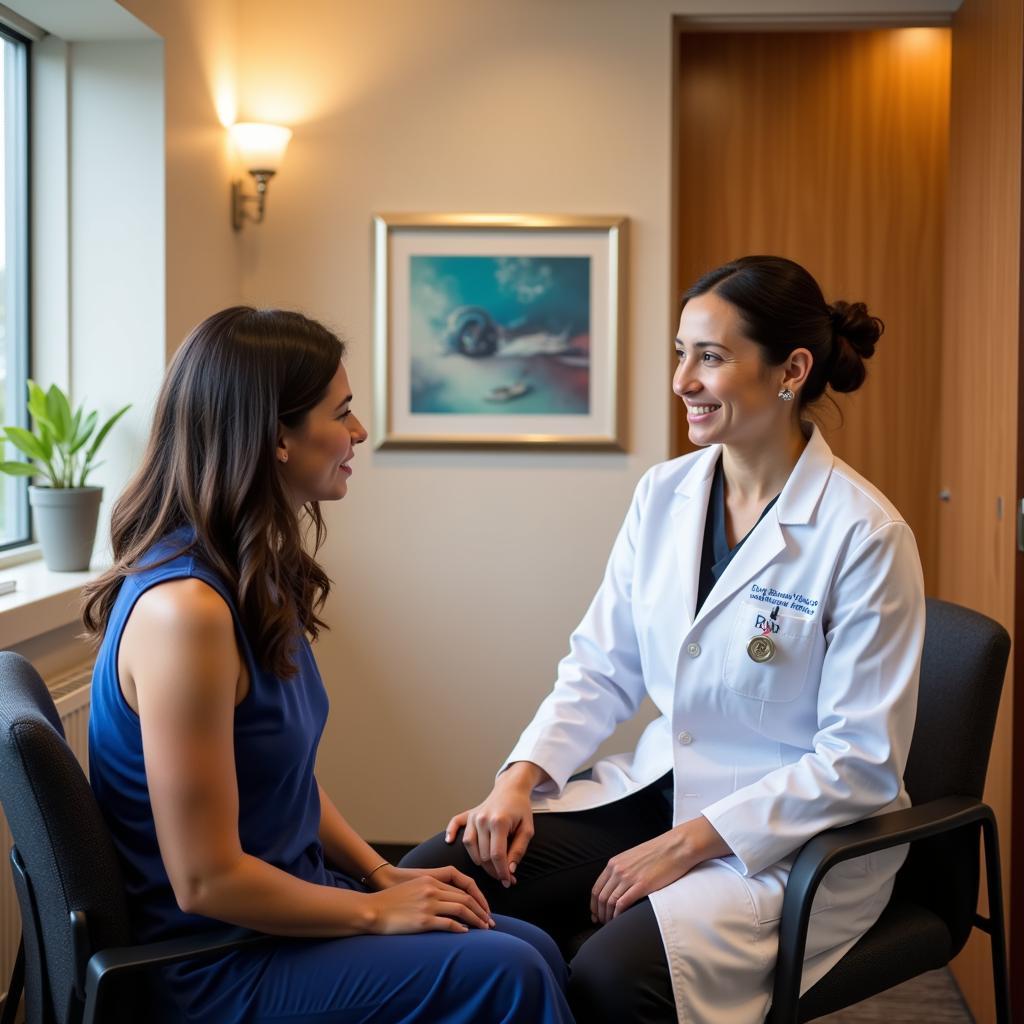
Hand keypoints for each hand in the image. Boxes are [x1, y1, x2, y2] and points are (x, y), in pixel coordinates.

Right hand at [365, 870, 495, 935]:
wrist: (373, 909)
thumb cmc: (391, 900)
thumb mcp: (414, 886)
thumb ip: (432, 888)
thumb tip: (448, 900)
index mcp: (431, 880)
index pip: (462, 888)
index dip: (476, 899)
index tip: (483, 909)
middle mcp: (432, 890)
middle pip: (466, 899)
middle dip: (481, 911)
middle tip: (490, 922)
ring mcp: (428, 905)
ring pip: (462, 910)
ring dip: (476, 920)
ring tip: (484, 928)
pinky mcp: (423, 921)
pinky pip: (449, 924)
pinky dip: (461, 928)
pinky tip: (466, 932)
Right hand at [445, 763, 544, 887]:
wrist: (511, 789)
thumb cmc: (521, 810)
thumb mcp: (528, 829)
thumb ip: (519, 850)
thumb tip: (510, 870)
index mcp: (499, 822)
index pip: (497, 855)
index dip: (503, 872)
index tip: (508, 882)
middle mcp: (483, 819)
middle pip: (483, 855)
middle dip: (494, 870)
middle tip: (504, 877)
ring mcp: (473, 816)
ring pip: (470, 847)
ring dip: (479, 862)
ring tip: (491, 868)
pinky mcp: (468, 814)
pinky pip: (455, 824)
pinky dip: (451, 833)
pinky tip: (449, 842)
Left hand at [590, 815, 730, 923]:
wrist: (676, 846)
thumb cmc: (658, 853)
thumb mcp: (633, 858)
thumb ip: (622, 869)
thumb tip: (617, 886)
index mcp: (614, 863)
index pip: (596, 888)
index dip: (594, 904)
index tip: (596, 914)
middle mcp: (618, 869)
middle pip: (600, 897)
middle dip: (599, 913)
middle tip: (603, 924)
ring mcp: (628, 877)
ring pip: (609, 902)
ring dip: (608, 917)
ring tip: (611, 925)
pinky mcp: (641, 885)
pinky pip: (622, 904)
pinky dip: (618, 915)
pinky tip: (620, 920)